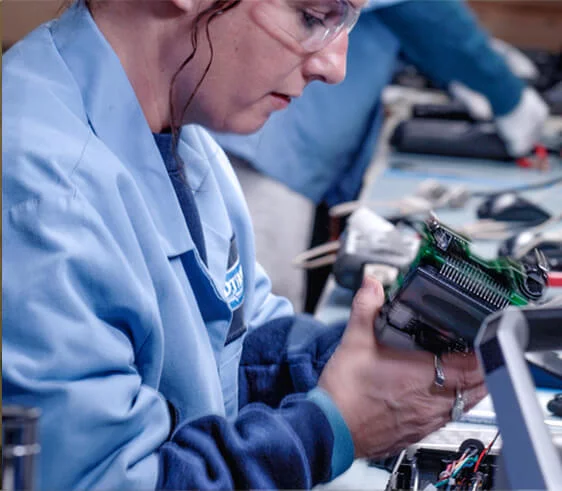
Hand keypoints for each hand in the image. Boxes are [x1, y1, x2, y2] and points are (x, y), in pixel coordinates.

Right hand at [318, 276, 486, 458]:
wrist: (331, 430)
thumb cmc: (344, 393)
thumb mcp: (354, 341)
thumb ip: (366, 308)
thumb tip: (372, 285)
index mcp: (423, 377)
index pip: (474, 366)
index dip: (484, 350)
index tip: (482, 337)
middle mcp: (432, 402)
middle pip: (477, 387)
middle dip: (483, 368)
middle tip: (478, 351)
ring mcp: (427, 421)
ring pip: (466, 405)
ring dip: (470, 388)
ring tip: (463, 371)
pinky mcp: (417, 433)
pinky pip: (448, 418)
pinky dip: (452, 404)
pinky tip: (437, 395)